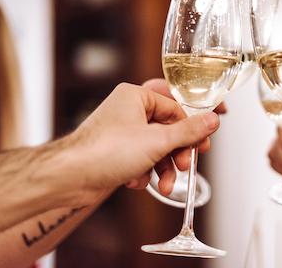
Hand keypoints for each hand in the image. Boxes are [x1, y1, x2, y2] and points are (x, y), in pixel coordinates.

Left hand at [62, 82, 219, 204]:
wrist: (69, 177)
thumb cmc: (106, 152)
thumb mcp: (158, 141)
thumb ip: (189, 131)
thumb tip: (212, 120)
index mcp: (136, 96)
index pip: (176, 108)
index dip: (190, 130)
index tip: (202, 146)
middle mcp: (127, 110)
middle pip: (167, 130)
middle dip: (176, 153)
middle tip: (184, 166)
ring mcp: (120, 131)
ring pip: (155, 148)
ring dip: (163, 168)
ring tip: (165, 185)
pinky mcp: (114, 151)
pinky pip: (140, 158)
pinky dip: (144, 172)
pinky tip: (138, 182)